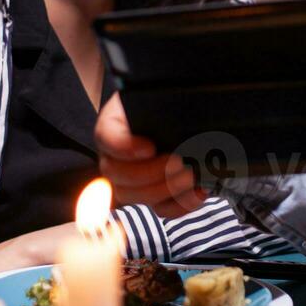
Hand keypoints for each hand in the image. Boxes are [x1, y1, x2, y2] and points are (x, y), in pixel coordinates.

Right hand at [95, 94, 206, 217]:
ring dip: (165, 190)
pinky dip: (181, 204)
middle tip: (179, 163)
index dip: (124, 147)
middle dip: (150, 173)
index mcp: (114, 123)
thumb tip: (172, 112)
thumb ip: (159, 105)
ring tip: (192, 177)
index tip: (149, 148)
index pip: (106, 137)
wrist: (191, 114)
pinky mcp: (154, 195)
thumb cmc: (174, 100)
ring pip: (134, 196)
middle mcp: (116, 154)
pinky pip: (160, 209)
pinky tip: (200, 191)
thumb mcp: (163, 96)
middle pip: (117, 174)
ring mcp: (132, 179)